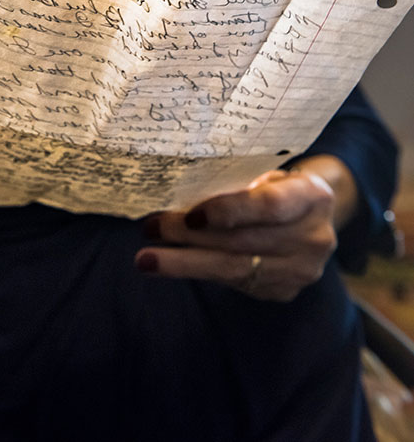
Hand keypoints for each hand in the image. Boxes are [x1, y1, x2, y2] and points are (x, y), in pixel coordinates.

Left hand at [135, 169, 337, 300]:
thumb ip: (237, 184)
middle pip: (243, 242)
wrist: (315, 216)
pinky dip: (202, 271)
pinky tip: (175, 264)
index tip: (189, 214)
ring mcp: (302, 270)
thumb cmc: (279, 185)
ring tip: (148, 259)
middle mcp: (314, 238)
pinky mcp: (284, 291)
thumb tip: (178, 194)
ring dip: (186, 263)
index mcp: (312, 196)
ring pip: (234, 270)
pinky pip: (236, 283)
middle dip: (190, 238)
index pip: (268, 206)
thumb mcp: (268, 173)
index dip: (227, 211)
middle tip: (150, 231)